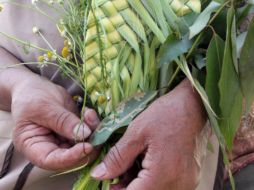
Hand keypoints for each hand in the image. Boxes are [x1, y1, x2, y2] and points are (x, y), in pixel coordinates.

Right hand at [11, 74, 99, 170]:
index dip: (70, 158)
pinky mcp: (75, 132)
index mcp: (33, 148)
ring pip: (84, 147)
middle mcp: (50, 149)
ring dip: (92, 133)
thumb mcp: (43, 107)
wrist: (36, 87)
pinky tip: (89, 113)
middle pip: (71, 157)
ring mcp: (64, 141)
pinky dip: (92, 126)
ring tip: (90, 114)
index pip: (51, 161)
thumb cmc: (32, 97)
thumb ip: (62, 121)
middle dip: (87, 144)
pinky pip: (88, 135)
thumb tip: (84, 135)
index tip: (86, 147)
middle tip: (94, 126)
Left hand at [91, 80, 206, 189]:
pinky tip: (145, 166)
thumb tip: (99, 175)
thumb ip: (118, 158)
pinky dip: (153, 180)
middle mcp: (178, 184)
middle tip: (117, 175)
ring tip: (131, 168)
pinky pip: (167, 186)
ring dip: (141, 185)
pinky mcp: (190, 177)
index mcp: (163, 174)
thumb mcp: (137, 132)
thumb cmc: (165, 114)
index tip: (109, 184)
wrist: (194, 105)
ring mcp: (187, 182)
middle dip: (129, 188)